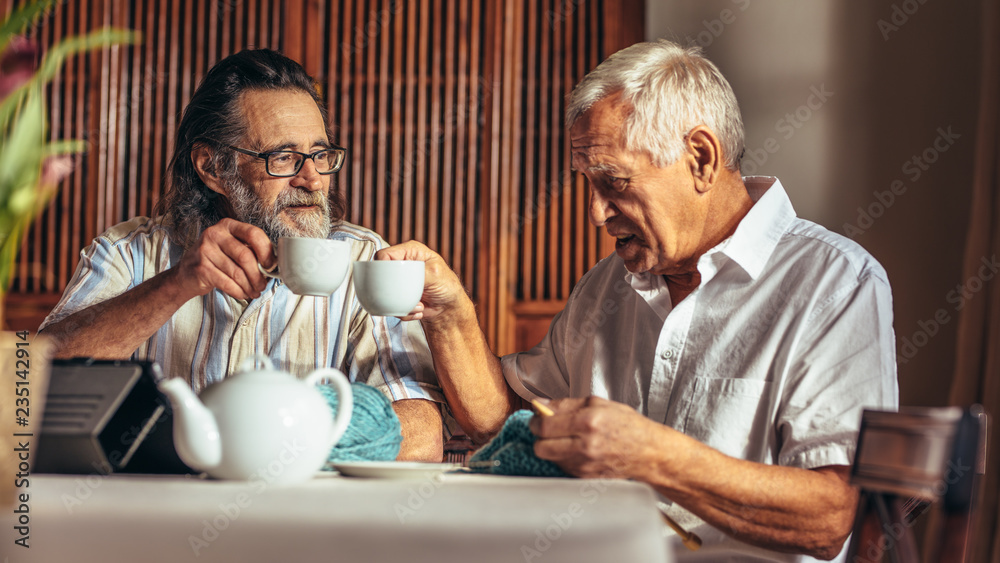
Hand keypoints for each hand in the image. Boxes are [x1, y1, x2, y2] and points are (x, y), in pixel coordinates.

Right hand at [173, 218, 275, 299]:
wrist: (186, 274)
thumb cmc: (216, 260)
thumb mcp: (232, 248)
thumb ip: (250, 250)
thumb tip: (274, 265)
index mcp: (227, 225)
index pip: (253, 234)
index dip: (266, 252)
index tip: (271, 266)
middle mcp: (214, 234)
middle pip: (246, 256)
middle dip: (258, 275)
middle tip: (263, 285)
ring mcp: (205, 250)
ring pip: (237, 272)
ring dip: (250, 286)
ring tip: (254, 292)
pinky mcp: (201, 268)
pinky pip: (227, 283)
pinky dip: (239, 292)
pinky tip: (243, 294)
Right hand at [375, 240, 469, 321]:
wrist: (449, 308)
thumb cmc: (448, 286)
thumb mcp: (436, 274)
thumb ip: (419, 272)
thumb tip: (403, 277)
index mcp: (410, 251)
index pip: (385, 254)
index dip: (381, 266)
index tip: (388, 280)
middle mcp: (402, 264)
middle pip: (380, 274)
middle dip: (392, 289)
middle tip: (406, 295)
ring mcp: (398, 281)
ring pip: (384, 292)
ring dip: (400, 303)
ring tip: (419, 305)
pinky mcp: (397, 296)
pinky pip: (390, 305)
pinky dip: (403, 311)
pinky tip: (418, 310)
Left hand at [529, 396, 669, 479]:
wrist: (648, 452)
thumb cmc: (627, 425)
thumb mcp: (598, 404)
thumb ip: (566, 404)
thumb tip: (541, 404)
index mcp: (587, 422)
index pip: (545, 426)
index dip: (535, 422)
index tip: (537, 419)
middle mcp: (585, 445)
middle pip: (541, 447)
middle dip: (539, 437)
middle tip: (545, 430)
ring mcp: (585, 464)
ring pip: (550, 459)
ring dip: (552, 448)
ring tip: (567, 439)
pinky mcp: (586, 478)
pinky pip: (563, 468)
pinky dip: (564, 459)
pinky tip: (577, 450)